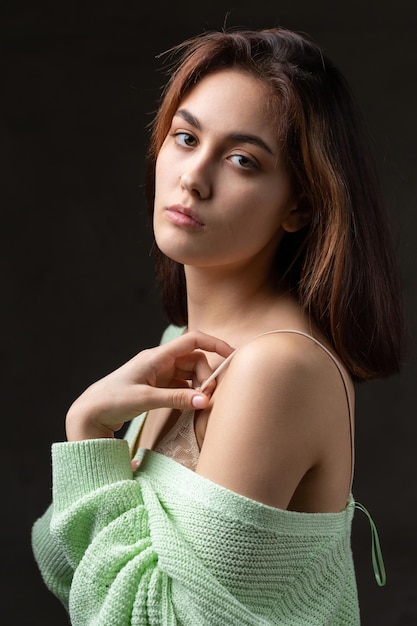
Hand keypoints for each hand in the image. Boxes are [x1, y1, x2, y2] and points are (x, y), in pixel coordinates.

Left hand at [65, 331, 233, 440]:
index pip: (192, 340)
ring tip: (201, 402)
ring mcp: (158, 373)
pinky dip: (190, 391)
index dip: (214, 343)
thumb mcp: (145, 400)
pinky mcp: (156, 386)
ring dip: (199, 384)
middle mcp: (159, 361)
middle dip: (206, 374)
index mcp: (156, 356)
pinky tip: (192, 404)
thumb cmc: (112, 401)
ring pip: (189, 372)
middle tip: (209, 397)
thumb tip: (204, 401)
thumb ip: (176, 399)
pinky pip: (181, 384)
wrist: (89, 413)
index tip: (232, 354)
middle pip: (194, 358)